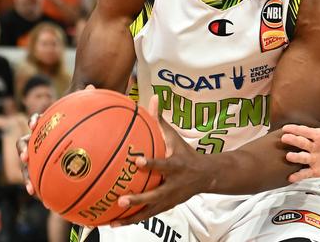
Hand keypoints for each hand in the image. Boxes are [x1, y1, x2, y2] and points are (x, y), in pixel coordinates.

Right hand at [16, 84, 95, 195]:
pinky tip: (44, 200)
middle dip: (23, 150)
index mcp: (48, 124)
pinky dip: (40, 188)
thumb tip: (91, 87)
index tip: (35, 123)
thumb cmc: (82, 121)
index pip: (37, 119)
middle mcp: (40, 140)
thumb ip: (86, 101)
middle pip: (25, 143)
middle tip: (24, 157)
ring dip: (27, 176)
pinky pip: (40, 179)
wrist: (81, 134)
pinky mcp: (45, 168)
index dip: (34, 120)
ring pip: (28, 165)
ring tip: (30, 188)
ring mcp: (40, 155)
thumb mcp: (84, 112)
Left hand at [110, 96, 208, 225]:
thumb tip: (154, 97)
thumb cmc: (186, 153)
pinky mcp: (165, 207)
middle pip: (155, 195)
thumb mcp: (176, 137)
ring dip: (131, 217)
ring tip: (113, 221)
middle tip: (121, 199)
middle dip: (139, 199)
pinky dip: (131, 220)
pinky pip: (147, 216)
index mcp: (176, 166)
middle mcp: (173, 185)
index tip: (137, 162)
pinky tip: (113, 223)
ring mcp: (169, 199)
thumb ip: (161, 120)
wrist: (206, 176)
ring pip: (149, 211)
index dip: (151, 164)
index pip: (163, 165)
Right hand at [281, 124, 319, 182]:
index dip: (296, 129)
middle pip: (302, 143)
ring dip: (295, 157)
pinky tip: (291, 178)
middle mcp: (313, 147)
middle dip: (293, 140)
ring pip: (303, 157)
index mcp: (318, 135)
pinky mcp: (315, 170)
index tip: (285, 128)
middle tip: (284, 138)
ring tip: (289, 156)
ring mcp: (313, 158)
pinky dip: (298, 176)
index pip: (306, 131)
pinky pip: (306, 173)